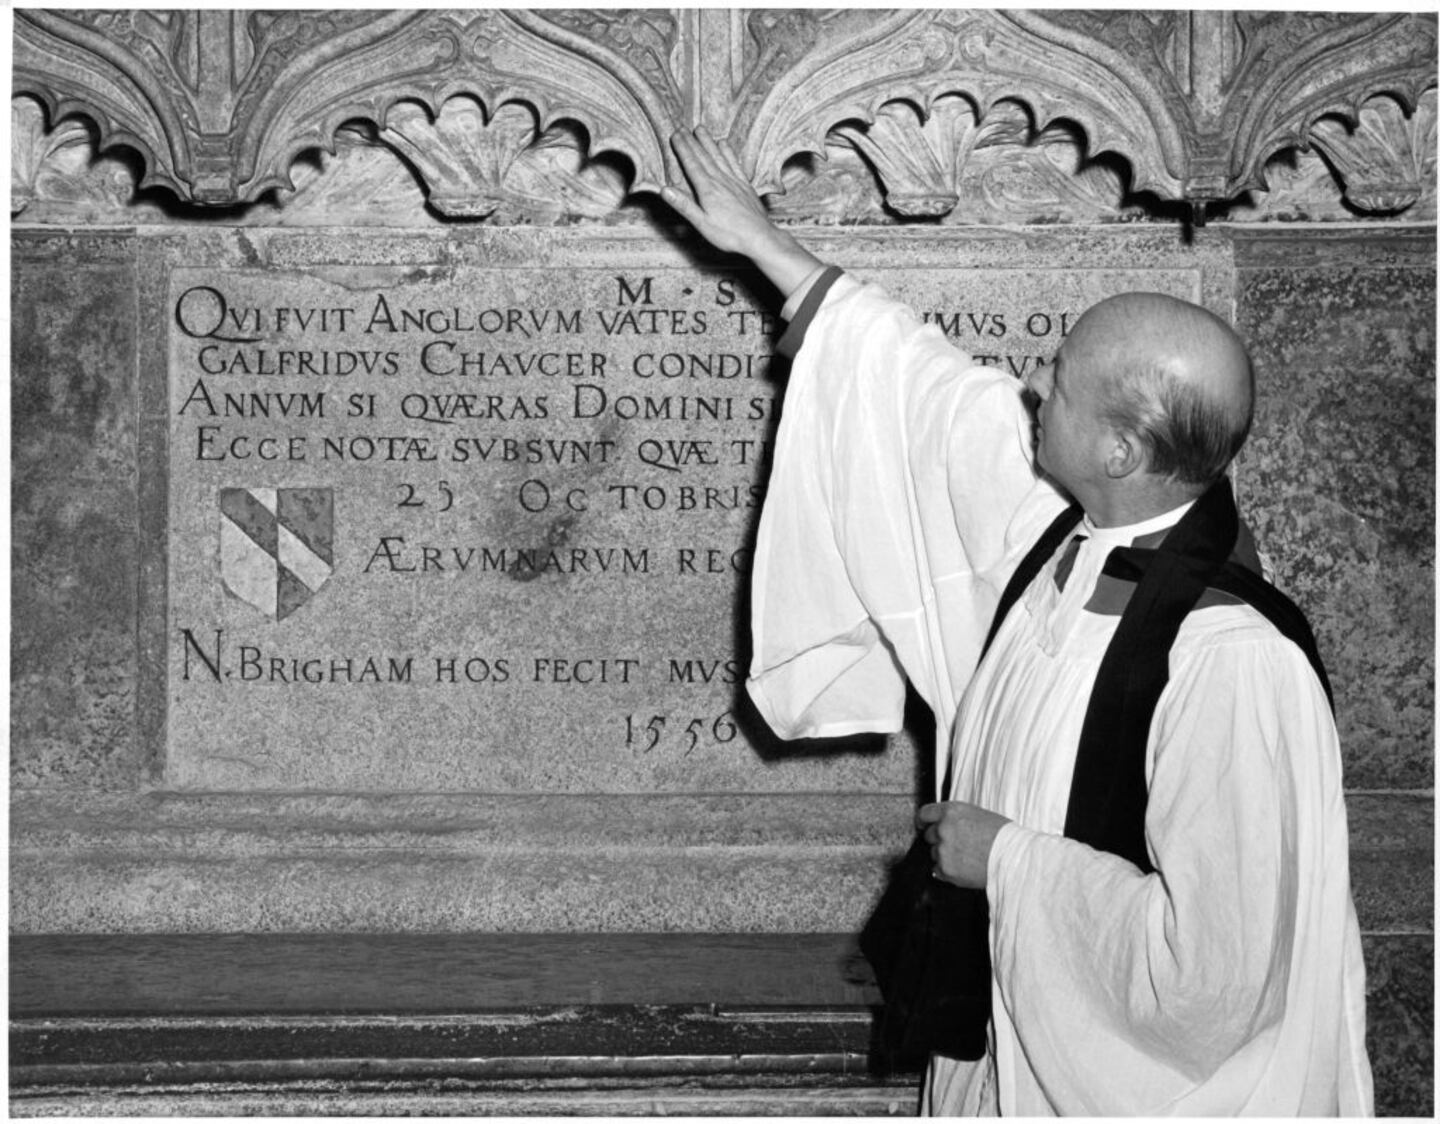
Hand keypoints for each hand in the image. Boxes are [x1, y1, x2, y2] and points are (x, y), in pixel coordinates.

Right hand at [661, 127, 821, 295]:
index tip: (675, 135)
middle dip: (692, 141)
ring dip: (708, 142)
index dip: (683, 148)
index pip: (692, 164)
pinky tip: (724, 144)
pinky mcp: (745, 185)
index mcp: (708, 190)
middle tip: (682, 128)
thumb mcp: (702, 223)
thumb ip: (684, 205)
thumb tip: (664, 190)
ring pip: (718, 156)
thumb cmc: (730, 234)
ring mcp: (734, 181)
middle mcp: (721, 181)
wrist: (759, 237)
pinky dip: (728, 152)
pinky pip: (734, 163)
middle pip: (703, 157)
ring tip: (700, 129)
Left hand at [917, 801, 1010, 888]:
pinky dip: (947, 870)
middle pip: (929, 835)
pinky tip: (963, 868)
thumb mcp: (978, 815)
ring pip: (934, 853)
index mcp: (951, 811)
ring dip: (945, 855)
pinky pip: (937, 870)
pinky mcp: (945, 869)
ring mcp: (943, 850)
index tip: (923, 825)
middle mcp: (943, 829)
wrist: (1013, 858)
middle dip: (939, 839)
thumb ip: (956, 818)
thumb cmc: (1002, 836)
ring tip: (966, 858)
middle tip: (956, 845)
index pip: (924, 814)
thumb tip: (943, 824)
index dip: (923, 821)